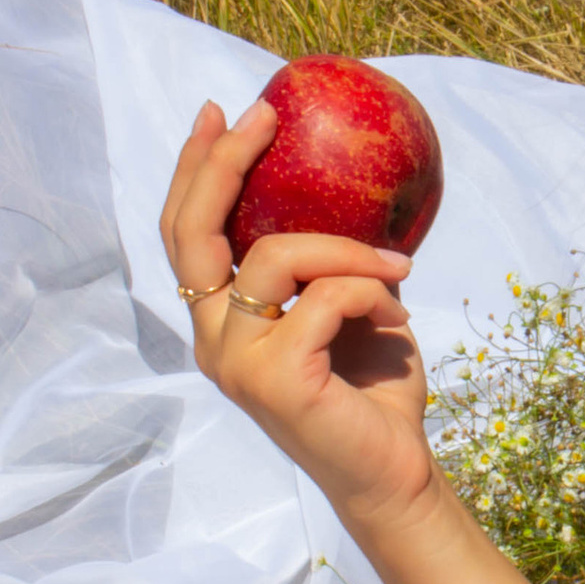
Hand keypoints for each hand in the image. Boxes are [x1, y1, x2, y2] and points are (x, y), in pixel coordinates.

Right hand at [160, 99, 436, 529]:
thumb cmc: (372, 390)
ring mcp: (237, 361)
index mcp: (221, 321)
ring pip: (277, 255)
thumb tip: (341, 181)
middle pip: (193, 231)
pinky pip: (326, 296)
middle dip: (224, 162)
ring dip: (348, 249)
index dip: (195, 170)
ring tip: (398, 270)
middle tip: (262, 116)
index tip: (222, 112)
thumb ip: (323, 261)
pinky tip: (398, 317)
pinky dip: (372, 294)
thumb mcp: (346, 307)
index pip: (186, 234)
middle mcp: (213, 340)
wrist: (394, 470)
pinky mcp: (274, 378)